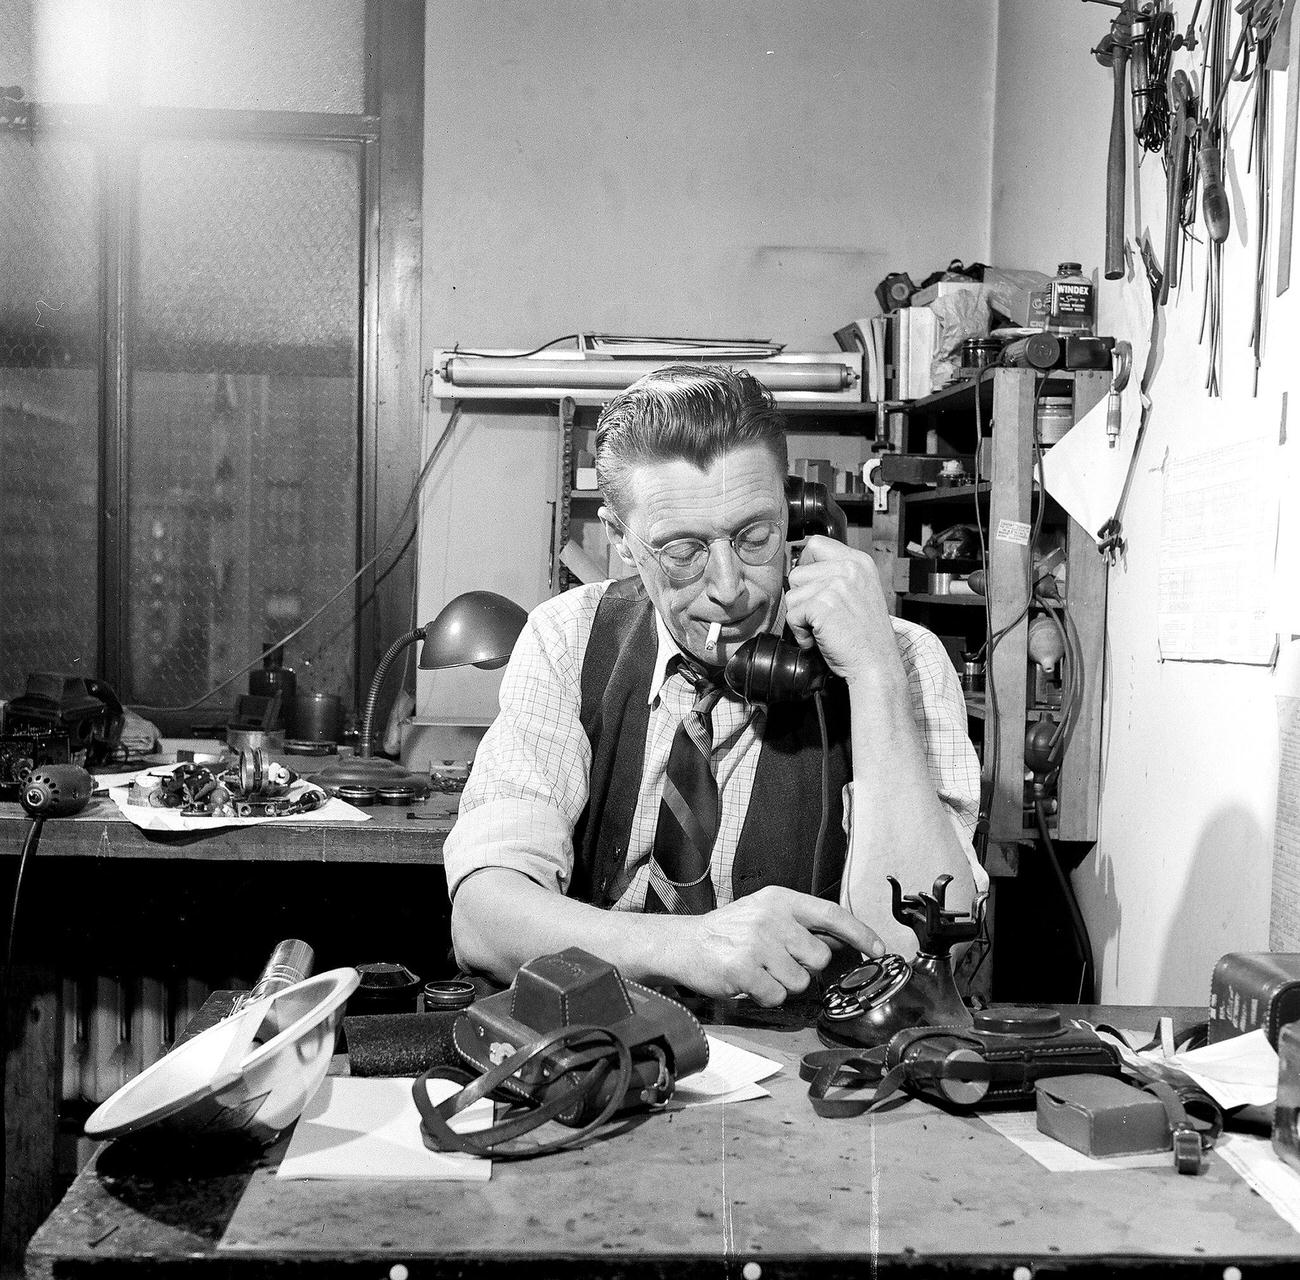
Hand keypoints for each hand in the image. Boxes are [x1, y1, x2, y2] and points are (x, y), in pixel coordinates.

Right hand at [664, 886, 883, 1006]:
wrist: (685, 943)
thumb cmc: (729, 931)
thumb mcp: (764, 913)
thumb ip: (799, 924)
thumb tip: (841, 942)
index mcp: (780, 900)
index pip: (831, 913)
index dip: (859, 932)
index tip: (879, 948)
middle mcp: (771, 917)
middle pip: (820, 957)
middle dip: (804, 967)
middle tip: (777, 961)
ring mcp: (757, 943)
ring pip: (800, 981)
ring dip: (783, 984)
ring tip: (759, 970)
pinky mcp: (744, 969)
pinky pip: (776, 996)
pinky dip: (765, 996)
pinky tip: (748, 982)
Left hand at [784, 537, 899, 687]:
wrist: (877, 664)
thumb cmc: (866, 636)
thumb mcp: (859, 591)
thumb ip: (836, 575)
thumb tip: (800, 568)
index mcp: (859, 561)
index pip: (816, 544)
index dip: (807, 566)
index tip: (814, 587)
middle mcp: (849, 568)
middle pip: (798, 571)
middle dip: (802, 597)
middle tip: (823, 615)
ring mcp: (837, 585)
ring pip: (792, 594)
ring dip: (801, 616)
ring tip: (824, 628)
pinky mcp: (823, 604)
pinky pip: (793, 614)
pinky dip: (801, 632)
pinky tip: (820, 638)